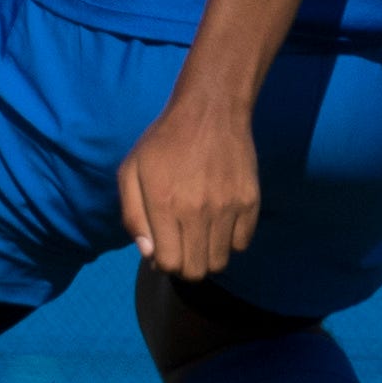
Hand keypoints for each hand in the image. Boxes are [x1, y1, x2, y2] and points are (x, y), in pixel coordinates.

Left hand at [116, 89, 260, 280]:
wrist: (210, 112)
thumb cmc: (163, 141)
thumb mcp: (131, 170)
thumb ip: (133, 215)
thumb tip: (148, 253)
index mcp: (164, 204)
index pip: (169, 263)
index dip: (163, 263)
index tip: (162, 250)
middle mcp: (198, 211)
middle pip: (196, 270)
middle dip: (185, 266)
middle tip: (181, 245)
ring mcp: (228, 208)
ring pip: (220, 261)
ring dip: (207, 255)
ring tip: (199, 234)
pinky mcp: (250, 202)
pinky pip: (242, 243)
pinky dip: (230, 241)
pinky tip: (219, 222)